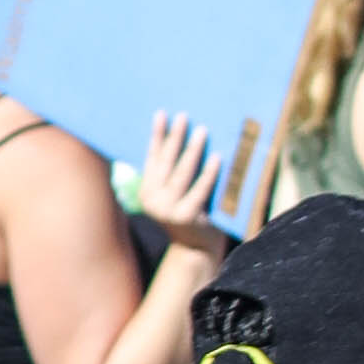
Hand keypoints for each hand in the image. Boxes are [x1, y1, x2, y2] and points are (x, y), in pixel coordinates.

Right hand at [131, 111, 233, 249]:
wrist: (196, 250)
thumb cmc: (190, 214)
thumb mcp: (174, 195)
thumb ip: (172, 174)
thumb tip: (182, 136)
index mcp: (146, 192)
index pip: (152, 157)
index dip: (157, 135)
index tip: (162, 114)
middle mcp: (153, 201)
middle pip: (166, 162)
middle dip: (175, 137)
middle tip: (184, 116)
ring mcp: (169, 210)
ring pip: (182, 173)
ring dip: (192, 149)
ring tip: (202, 130)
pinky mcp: (187, 216)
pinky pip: (200, 189)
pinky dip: (209, 172)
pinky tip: (217, 157)